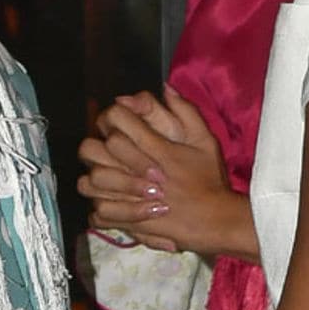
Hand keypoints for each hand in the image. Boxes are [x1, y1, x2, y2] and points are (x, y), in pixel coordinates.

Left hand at [82, 88, 257, 260]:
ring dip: (94, 178)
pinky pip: (98, 212)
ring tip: (105, 177)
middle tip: (107, 152)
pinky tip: (110, 203)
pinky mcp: (129, 222)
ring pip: (89, 182)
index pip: (117, 120)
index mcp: (156, 149)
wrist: (219, 221)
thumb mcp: (205, 141)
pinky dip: (100, 209)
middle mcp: (139, 171)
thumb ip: (186, 112)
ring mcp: (132, 198)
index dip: (112, 117)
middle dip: (97, 146)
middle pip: (93, 148)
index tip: (119, 123)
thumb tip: (165, 87)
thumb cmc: (211, 180)